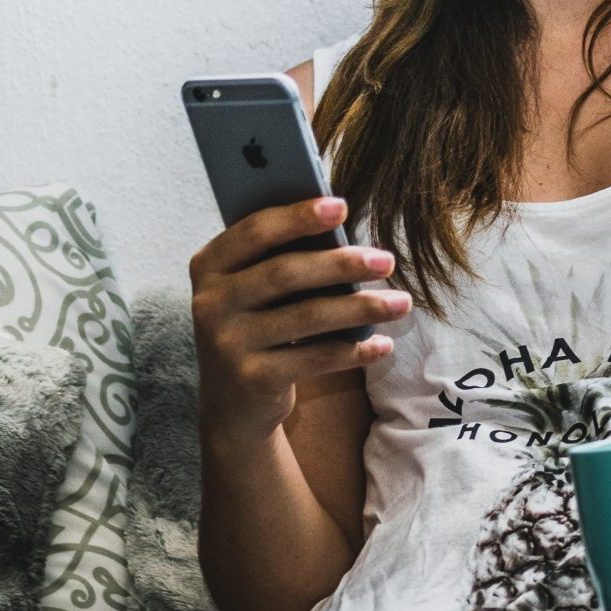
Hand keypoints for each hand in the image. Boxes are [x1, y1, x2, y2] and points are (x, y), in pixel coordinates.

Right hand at [190, 195, 409, 443]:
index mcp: (209, 266)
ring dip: (362, 308)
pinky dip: (356, 351)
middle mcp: (211, 302)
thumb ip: (280, 260)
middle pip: (285, 273)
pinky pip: (316, 358)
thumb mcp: (253, 292)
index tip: (342, 205)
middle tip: (387, 260)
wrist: (232, 404)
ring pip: (307, 316)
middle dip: (342, 264)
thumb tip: (342, 227)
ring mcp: (228, 342)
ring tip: (401, 302)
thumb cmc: (257, 328)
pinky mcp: (253, 378)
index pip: (255, 231)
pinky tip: (384, 344)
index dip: (298, 217)